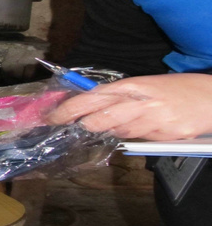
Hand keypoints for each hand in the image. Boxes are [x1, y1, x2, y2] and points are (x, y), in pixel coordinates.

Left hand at [45, 73, 211, 139]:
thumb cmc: (176, 90)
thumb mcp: (143, 85)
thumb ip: (117, 95)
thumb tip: (87, 105)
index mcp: (132, 85)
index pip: (92, 97)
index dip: (68, 109)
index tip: (51, 117)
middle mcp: (140, 102)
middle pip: (99, 119)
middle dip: (81, 125)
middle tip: (68, 128)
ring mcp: (154, 121)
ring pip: (118, 132)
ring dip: (109, 130)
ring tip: (118, 122)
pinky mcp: (166, 136)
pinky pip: (139, 140)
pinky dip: (134, 136)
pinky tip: (144, 128)